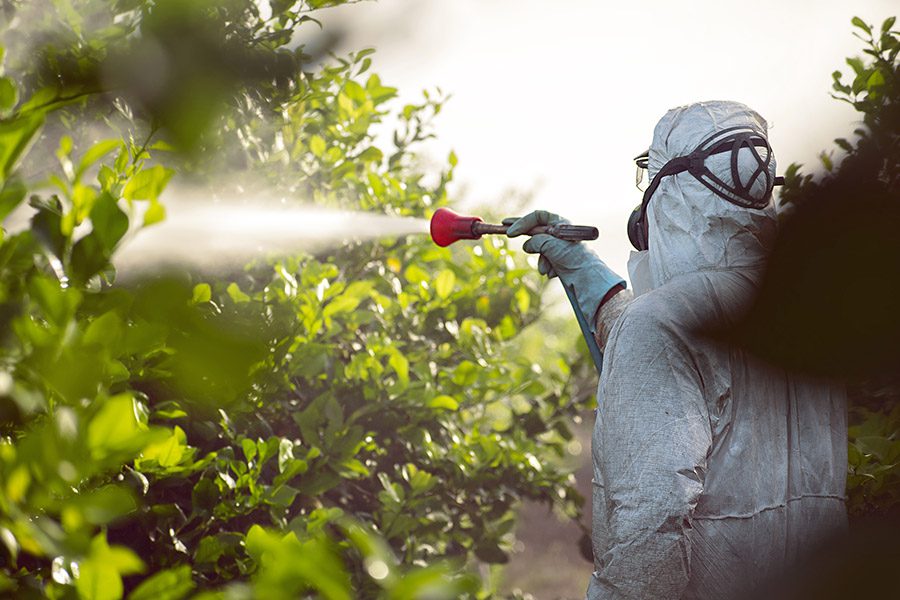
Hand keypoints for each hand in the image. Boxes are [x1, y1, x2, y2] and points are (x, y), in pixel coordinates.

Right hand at [503, 210, 625, 330]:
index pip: (538, 216)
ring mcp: (559, 247)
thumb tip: (527, 245)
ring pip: (539, 250)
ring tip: (546, 269)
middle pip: (537, 230)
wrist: (587, 278)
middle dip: (525, 235)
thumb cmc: (572, 257)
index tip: (511, 231)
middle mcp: (560, 234)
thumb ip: (535, 241)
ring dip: (541, 260)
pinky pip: (545, 261)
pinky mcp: (559, 261)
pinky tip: (553, 273)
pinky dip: (546, 267)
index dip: (523, 222)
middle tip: (505, 229)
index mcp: (560, 224)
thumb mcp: (550, 245)